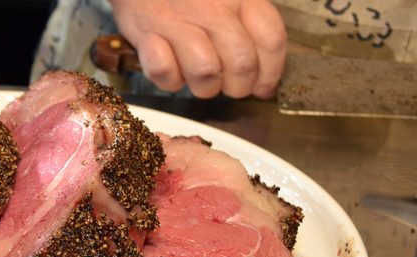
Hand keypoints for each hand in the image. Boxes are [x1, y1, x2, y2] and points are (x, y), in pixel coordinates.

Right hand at [110, 0, 286, 98]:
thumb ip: (248, 26)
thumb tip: (262, 74)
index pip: (271, 40)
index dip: (270, 72)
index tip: (262, 87)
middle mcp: (212, 8)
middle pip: (242, 64)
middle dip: (238, 87)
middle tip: (228, 86)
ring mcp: (178, 21)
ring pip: (205, 73)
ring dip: (204, 87)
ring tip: (196, 77)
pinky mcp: (147, 33)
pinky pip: (165, 72)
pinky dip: (168, 79)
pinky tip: (171, 67)